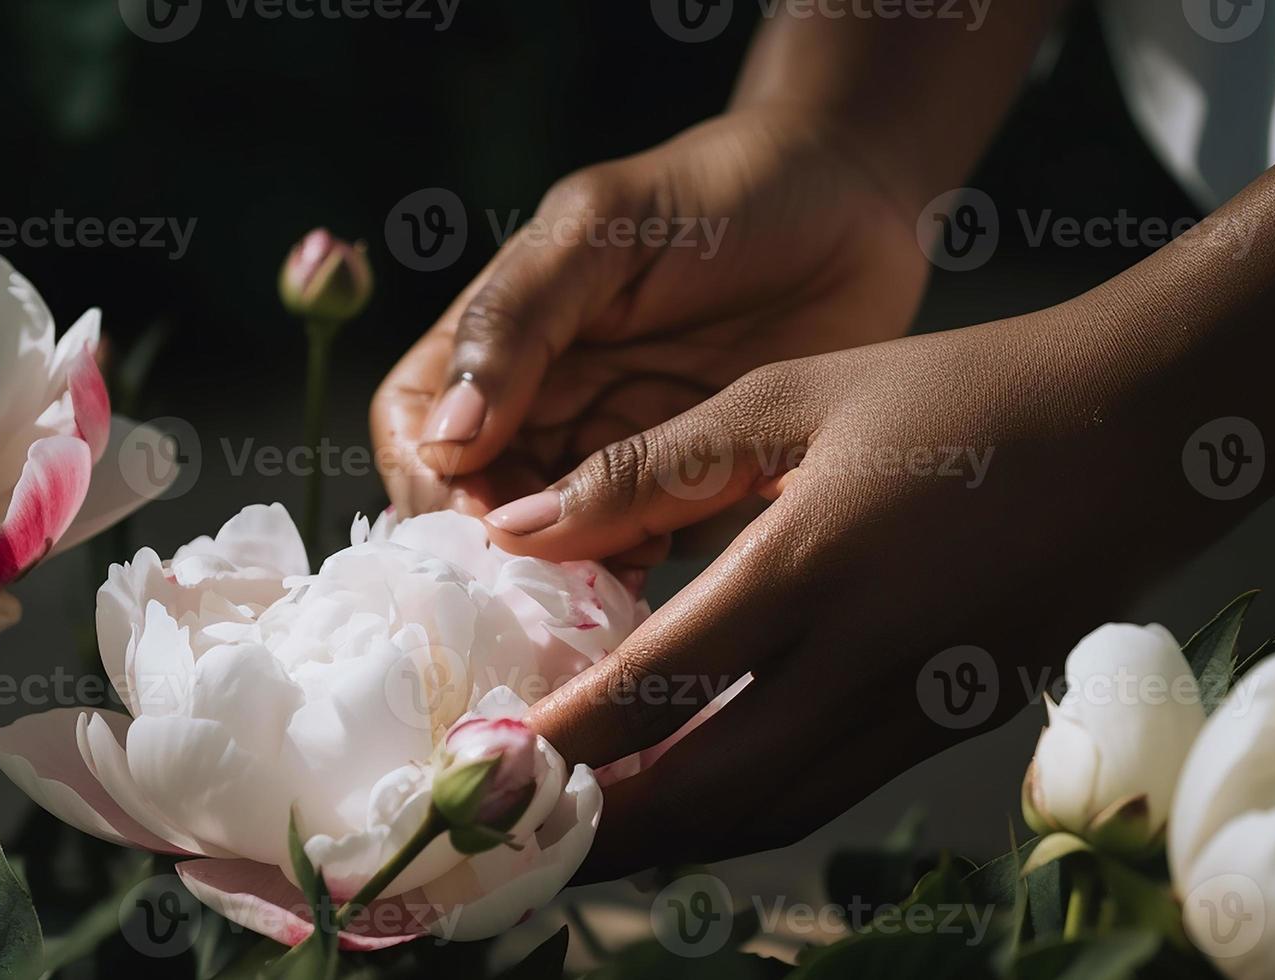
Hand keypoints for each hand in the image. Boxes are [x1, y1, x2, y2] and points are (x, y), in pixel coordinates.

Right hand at [370, 107, 926, 579]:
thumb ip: (518, 317)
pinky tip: (652, 609)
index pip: (418, 440)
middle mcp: (546, 417)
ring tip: (593, 615)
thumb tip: (445, 437)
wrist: (855, 204)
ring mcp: (617, 464)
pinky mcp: (691, 500)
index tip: (483, 524)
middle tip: (534, 601)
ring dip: (558, 595)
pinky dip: (631, 598)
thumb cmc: (718, 192)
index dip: (433, 490)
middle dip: (495, 566)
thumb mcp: (600, 227)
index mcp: (500, 349)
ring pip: (554, 557)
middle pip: (478, 518)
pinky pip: (640, 566)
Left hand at [476, 302, 1219, 879]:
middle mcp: (865, 661)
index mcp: (814, 566)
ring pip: (766, 812)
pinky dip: (744, 811)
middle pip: (703, 789)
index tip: (482, 762)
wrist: (1140, 426)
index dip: (558, 740)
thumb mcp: (795, 396)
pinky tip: (696, 793)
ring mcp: (918, 706)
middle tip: (513, 837)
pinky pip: (826, 793)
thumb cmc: (961, 391)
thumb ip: (652, 466)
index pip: (655, 686)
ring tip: (584, 835)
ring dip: (667, 837)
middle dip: (597, 829)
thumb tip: (526, 526)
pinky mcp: (952, 722)